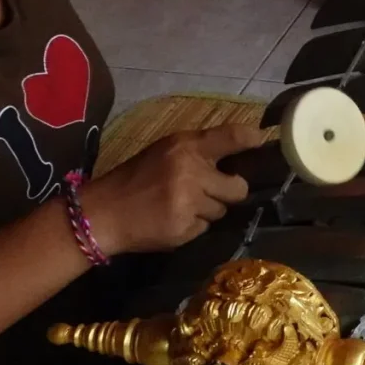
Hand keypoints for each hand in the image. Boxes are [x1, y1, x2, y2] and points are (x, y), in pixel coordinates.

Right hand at [77, 121, 259, 256]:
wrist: (104, 213)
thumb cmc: (137, 178)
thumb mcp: (165, 152)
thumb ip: (200, 151)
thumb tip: (243, 150)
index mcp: (185, 146)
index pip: (231, 136)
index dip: (250, 139)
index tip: (261, 142)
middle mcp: (191, 171)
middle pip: (238, 187)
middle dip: (227, 192)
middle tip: (205, 192)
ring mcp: (188, 202)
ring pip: (221, 211)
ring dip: (206, 211)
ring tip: (180, 207)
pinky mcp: (184, 228)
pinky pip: (204, 229)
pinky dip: (192, 227)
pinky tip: (171, 220)